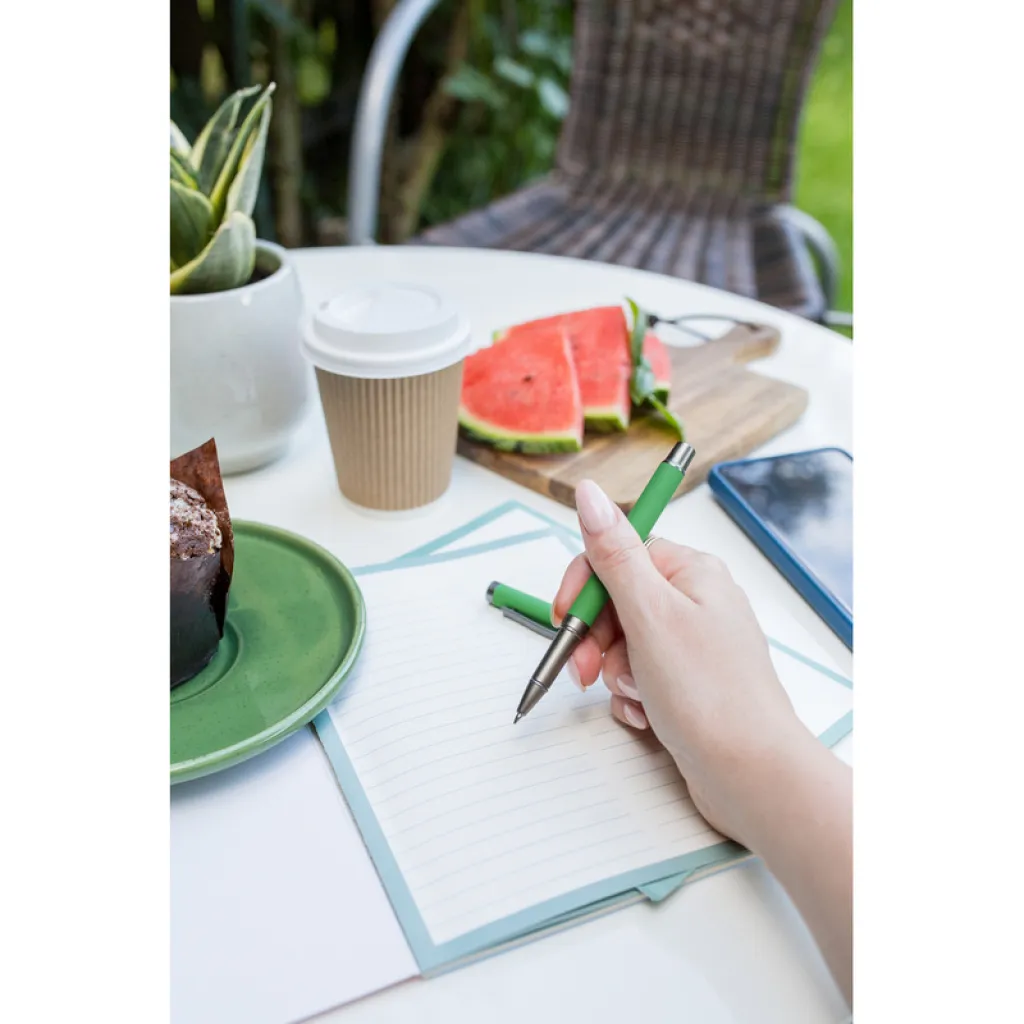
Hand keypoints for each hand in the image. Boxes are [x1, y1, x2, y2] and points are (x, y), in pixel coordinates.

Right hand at [554, 479, 818, 847]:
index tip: (566, 618)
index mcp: (691, 572)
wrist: (751, 776)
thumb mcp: (650, 614)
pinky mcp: (687, 684)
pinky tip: (647, 716)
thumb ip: (614, 553)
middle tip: (586, 671)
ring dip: (615, 673)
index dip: (585, 587)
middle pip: (616, 602)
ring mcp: (692, 645)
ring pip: (622, 644)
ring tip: (637, 696)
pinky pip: (638, 678)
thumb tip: (591, 494)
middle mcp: (695, 603)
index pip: (618, 554)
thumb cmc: (712, 695)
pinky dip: (632, 697)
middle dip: (596, 639)